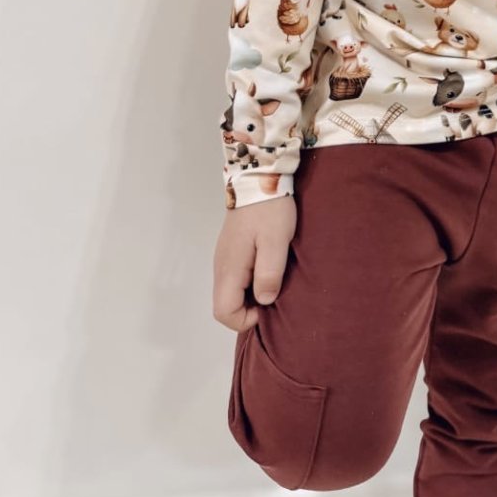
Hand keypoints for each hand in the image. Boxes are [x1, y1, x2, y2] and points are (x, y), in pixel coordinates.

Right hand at [212, 194, 296, 332]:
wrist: (259, 177)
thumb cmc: (269, 209)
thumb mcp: (275, 241)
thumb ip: (269, 273)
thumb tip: (265, 300)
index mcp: (229, 268)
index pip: (223, 312)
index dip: (245, 319)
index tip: (267, 304)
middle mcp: (221, 266)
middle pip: (224, 304)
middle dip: (248, 309)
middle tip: (274, 291)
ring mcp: (224, 257)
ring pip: (230, 291)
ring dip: (250, 294)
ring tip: (273, 278)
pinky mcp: (231, 249)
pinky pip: (235, 277)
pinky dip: (249, 281)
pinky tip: (267, 266)